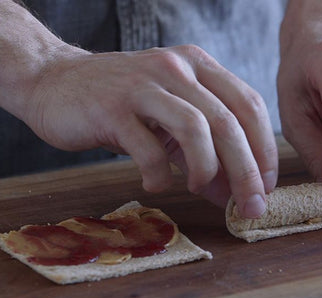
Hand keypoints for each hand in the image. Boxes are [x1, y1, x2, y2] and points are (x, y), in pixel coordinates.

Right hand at [22, 45, 277, 216]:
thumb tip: (234, 195)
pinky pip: (149, 148)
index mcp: (198, 66)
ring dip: (207, 169)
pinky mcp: (112, 107)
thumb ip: (204, 151)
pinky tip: (156, 183)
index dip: (264, 149)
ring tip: (199, 188)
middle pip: (228, 121)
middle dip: (247, 171)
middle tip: (252, 206)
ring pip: (196, 128)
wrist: (55, 83)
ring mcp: (143, 85)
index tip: (266, 185)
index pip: (248, 104)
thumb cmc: (123, 106)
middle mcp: (176, 69)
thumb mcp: (171, 120)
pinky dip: (160, 174)